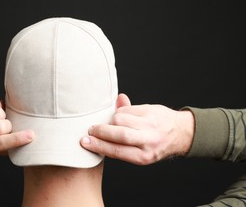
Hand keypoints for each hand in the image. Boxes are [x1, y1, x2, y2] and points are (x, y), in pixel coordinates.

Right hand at [80, 94, 194, 164]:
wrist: (181, 132)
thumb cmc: (155, 144)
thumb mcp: (140, 153)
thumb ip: (119, 146)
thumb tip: (96, 139)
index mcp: (143, 156)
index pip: (116, 151)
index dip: (98, 146)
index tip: (84, 141)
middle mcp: (148, 141)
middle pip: (118, 134)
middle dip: (100, 131)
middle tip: (91, 130)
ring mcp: (149, 124)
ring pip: (120, 118)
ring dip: (111, 120)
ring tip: (113, 123)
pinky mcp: (150, 111)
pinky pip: (126, 109)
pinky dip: (120, 112)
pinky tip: (123, 116)